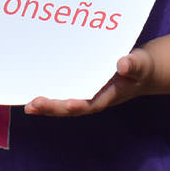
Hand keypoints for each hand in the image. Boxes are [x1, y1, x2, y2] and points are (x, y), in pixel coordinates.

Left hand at [25, 47, 154, 116]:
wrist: (140, 70)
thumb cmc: (141, 66)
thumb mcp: (141, 63)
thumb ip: (133, 64)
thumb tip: (122, 64)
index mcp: (110, 94)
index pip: (93, 102)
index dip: (80, 104)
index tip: (68, 104)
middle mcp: (96, 97)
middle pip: (72, 106)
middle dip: (54, 107)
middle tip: (34, 104)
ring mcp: (88, 93)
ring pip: (65, 102)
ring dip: (47, 105)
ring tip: (28, 106)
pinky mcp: (82, 87)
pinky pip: (64, 92)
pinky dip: (51, 93)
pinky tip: (34, 93)